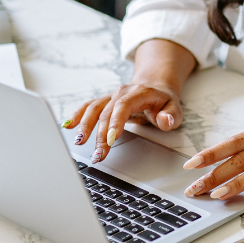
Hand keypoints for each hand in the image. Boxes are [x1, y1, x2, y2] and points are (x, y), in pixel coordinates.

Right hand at [64, 83, 183, 163]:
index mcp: (139, 93)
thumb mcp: (175, 108)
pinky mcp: (105, 102)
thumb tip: (164, 120)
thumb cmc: (164, 101)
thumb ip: (171, 116)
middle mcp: (122, 92)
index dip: (115, 122)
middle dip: (100, 135)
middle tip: (98, 155)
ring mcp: (111, 97)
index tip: (111, 139)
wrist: (156, 87)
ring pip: (94, 109)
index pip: (123, 106)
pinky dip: (77, 116)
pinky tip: (68, 126)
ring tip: (79, 143)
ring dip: (85, 126)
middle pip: (106, 112)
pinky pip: (88, 107)